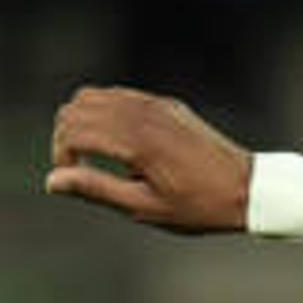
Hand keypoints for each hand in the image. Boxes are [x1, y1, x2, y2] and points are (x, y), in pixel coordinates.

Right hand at [44, 86, 252, 234]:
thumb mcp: (145, 208)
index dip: (61, 153)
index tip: (72, 176)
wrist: (248, 189)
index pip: (74, 128)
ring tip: (94, 155)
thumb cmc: (200, 206)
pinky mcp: (166, 104)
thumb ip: (97, 189)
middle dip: (65, 135)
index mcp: (137, 141)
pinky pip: (120, 96)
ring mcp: (155, 104)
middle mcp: (143, 114)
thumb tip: (53, 180)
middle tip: (78, 167)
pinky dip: (105, 113)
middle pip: (78, 106)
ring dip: (83, 121)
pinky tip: (118, 144)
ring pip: (95, 95)